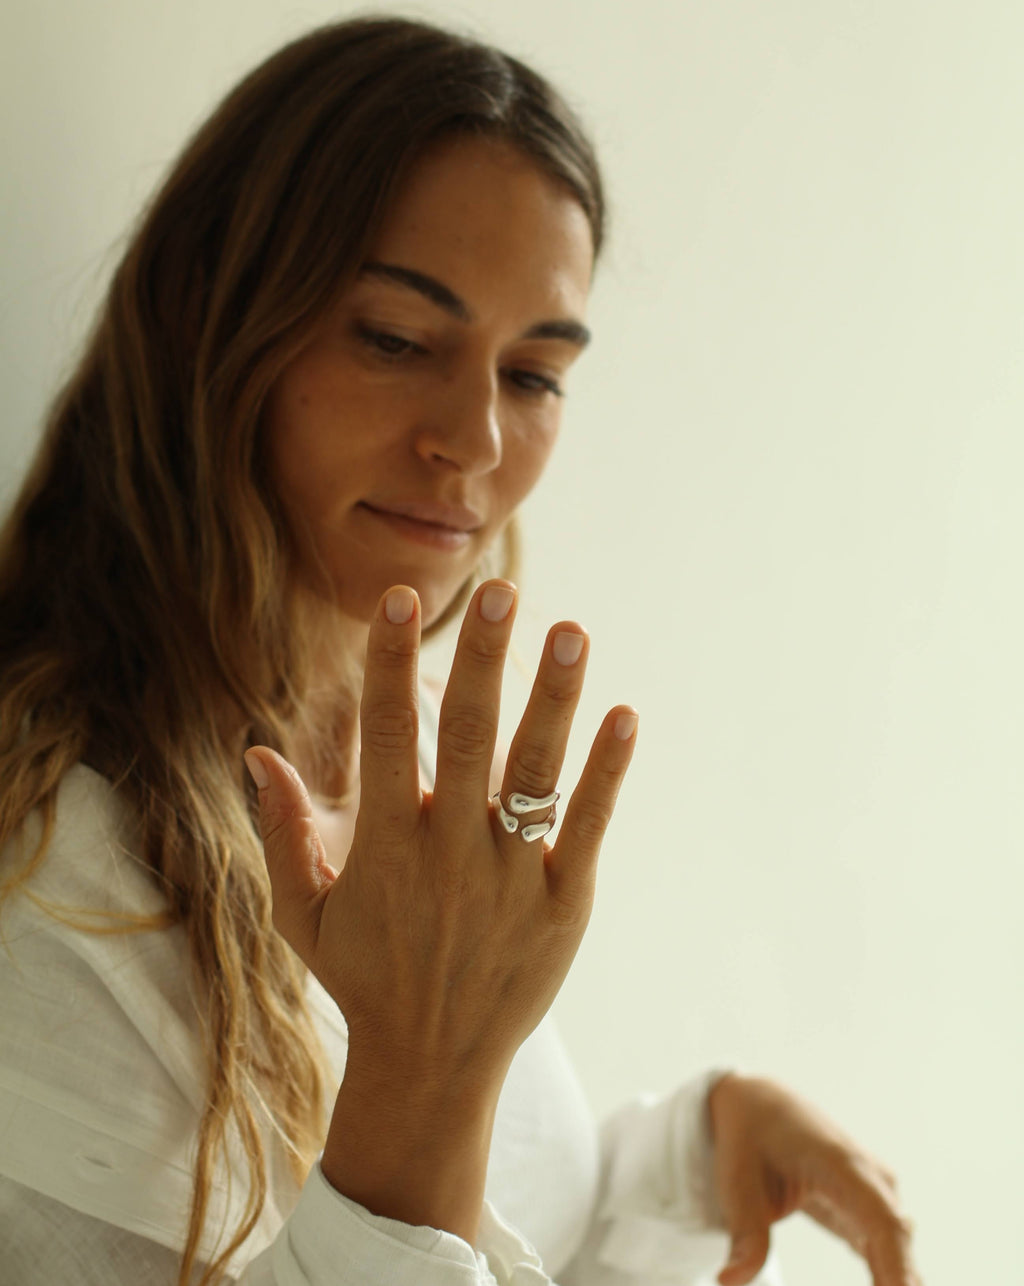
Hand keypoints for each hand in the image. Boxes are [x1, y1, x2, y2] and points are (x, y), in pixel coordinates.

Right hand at [245, 579, 636, 1236]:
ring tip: (571, 631)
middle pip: (467, 739)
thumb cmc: (364, 980)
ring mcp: (512, 879)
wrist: (432, 1067)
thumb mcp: (304, 915)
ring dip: (554, 701)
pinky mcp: (562, 905)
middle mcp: (449, 854)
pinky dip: (607, 774)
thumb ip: (282, 832)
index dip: (388, 663)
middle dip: (481, 661)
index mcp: (384, 848)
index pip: (383, 736)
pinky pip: (587, 828)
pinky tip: (624, 717)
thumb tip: (256, 750)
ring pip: (537, 775)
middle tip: (500, 590)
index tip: (398, 600)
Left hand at [708, 1074, 921, 1284]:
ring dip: (898, 1279)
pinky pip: (886, 1245)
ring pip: (897, 1243)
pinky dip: (890, 1274)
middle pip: (897, 1237)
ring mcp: (872, 1190)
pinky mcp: (866, 1207)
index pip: (880, 1219)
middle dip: (903, 1281)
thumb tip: (728, 1281)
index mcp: (839, 1162)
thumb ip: (745, 1238)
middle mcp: (866, 1175)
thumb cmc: (749, 1139)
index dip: (898, 1264)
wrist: (759, 1104)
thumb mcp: (737, 1184)